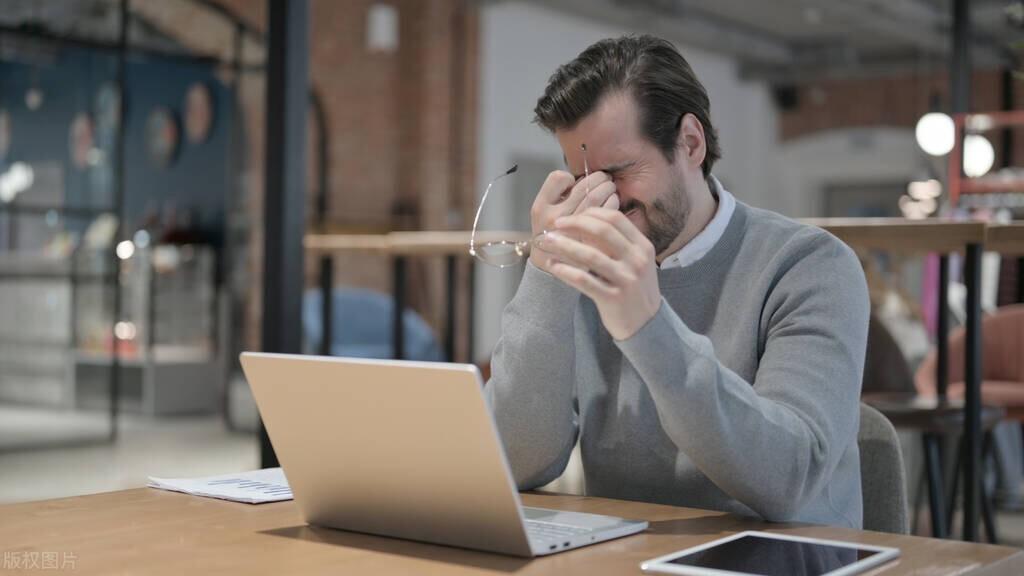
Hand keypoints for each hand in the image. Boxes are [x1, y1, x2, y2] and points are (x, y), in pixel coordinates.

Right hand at [529, 170, 619, 272]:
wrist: (549, 269)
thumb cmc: (549, 233)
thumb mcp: (542, 212)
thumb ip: (556, 194)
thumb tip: (581, 179)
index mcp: (542, 208)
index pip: (558, 179)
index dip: (570, 176)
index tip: (576, 181)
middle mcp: (555, 218)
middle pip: (583, 188)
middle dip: (598, 178)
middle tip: (605, 178)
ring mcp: (572, 231)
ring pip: (595, 198)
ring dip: (608, 189)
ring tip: (610, 188)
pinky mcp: (589, 242)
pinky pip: (606, 215)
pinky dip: (613, 203)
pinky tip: (613, 203)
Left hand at [542, 207, 660, 339]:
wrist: (647, 324)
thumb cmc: (635, 289)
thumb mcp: (635, 262)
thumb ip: (616, 244)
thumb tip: (583, 223)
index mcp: (642, 246)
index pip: (615, 218)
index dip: (590, 213)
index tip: (570, 216)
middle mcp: (637, 260)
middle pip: (602, 231)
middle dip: (575, 223)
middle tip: (556, 224)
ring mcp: (626, 279)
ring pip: (590, 255)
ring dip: (564, 245)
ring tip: (547, 242)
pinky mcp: (613, 298)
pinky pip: (583, 280)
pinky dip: (565, 271)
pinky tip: (553, 265)